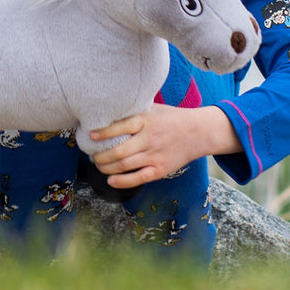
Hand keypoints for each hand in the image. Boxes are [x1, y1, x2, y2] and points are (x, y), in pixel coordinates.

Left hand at [90, 105, 240, 189]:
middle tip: (92, 154)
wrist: (198, 132)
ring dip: (106, 167)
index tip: (91, 135)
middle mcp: (149, 138)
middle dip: (100, 156)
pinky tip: (111, 180)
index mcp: (146, 120)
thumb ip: (134, 110)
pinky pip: (138, 178)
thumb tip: (109, 108)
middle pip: (119, 151)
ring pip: (125, 165)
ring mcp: (155, 155)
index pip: (121, 126)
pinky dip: (122, 181)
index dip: (103, 132)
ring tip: (98, 165)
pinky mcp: (160, 169)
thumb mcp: (154, 108)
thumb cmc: (172, 118)